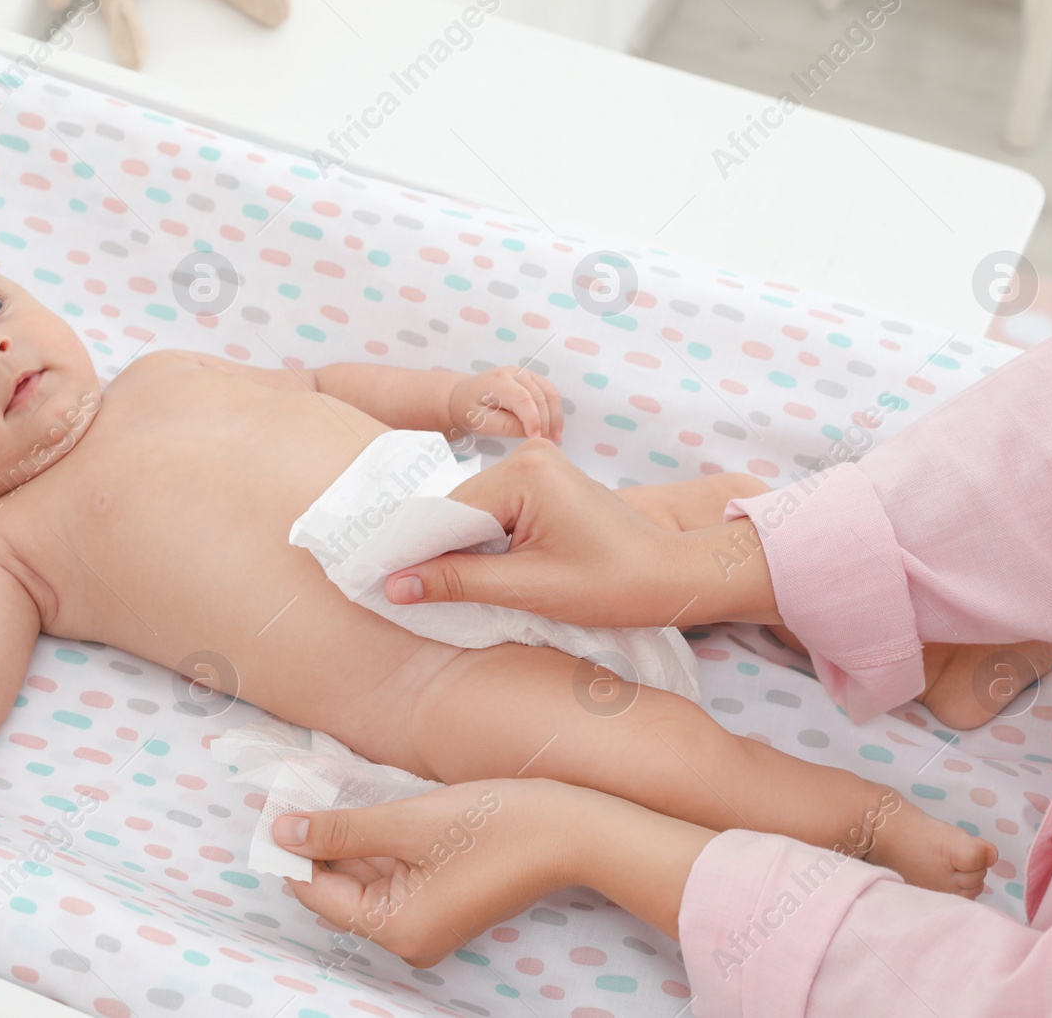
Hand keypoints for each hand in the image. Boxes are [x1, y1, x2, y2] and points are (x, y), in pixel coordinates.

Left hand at [273, 778, 714, 966]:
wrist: (576, 829)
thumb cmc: (496, 824)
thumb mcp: (409, 822)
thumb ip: (343, 830)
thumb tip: (282, 833)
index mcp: (395, 929)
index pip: (317, 892)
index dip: (294, 848)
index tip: (277, 804)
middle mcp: (410, 938)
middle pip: (341, 892)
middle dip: (320, 845)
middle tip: (299, 793)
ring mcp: (431, 922)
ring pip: (368, 882)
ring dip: (349, 843)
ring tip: (330, 795)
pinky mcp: (448, 901)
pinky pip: (397, 877)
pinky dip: (380, 848)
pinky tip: (371, 812)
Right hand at [383, 439, 783, 626]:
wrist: (673, 579)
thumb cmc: (614, 583)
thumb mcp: (528, 588)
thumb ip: (458, 582)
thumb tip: (394, 586)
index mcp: (524, 472)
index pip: (447, 513)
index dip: (414, 552)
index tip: (378, 585)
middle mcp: (528, 458)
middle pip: (458, 511)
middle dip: (435, 552)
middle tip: (397, 594)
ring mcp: (538, 469)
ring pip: (475, 516)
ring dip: (459, 552)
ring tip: (431, 591)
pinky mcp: (546, 487)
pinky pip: (497, 516)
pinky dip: (483, 546)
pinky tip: (470, 576)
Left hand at [448, 366, 562, 442]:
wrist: (464, 396)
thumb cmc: (470, 409)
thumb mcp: (480, 421)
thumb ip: (504, 426)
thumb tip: (530, 431)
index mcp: (497, 381)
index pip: (522, 399)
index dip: (533, 419)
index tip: (536, 439)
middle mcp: (514, 373)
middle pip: (539, 396)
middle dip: (546, 422)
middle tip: (547, 443)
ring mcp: (525, 374)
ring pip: (549, 393)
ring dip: (555, 417)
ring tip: (555, 438)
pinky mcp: (532, 379)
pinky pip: (550, 393)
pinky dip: (555, 411)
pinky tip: (554, 428)